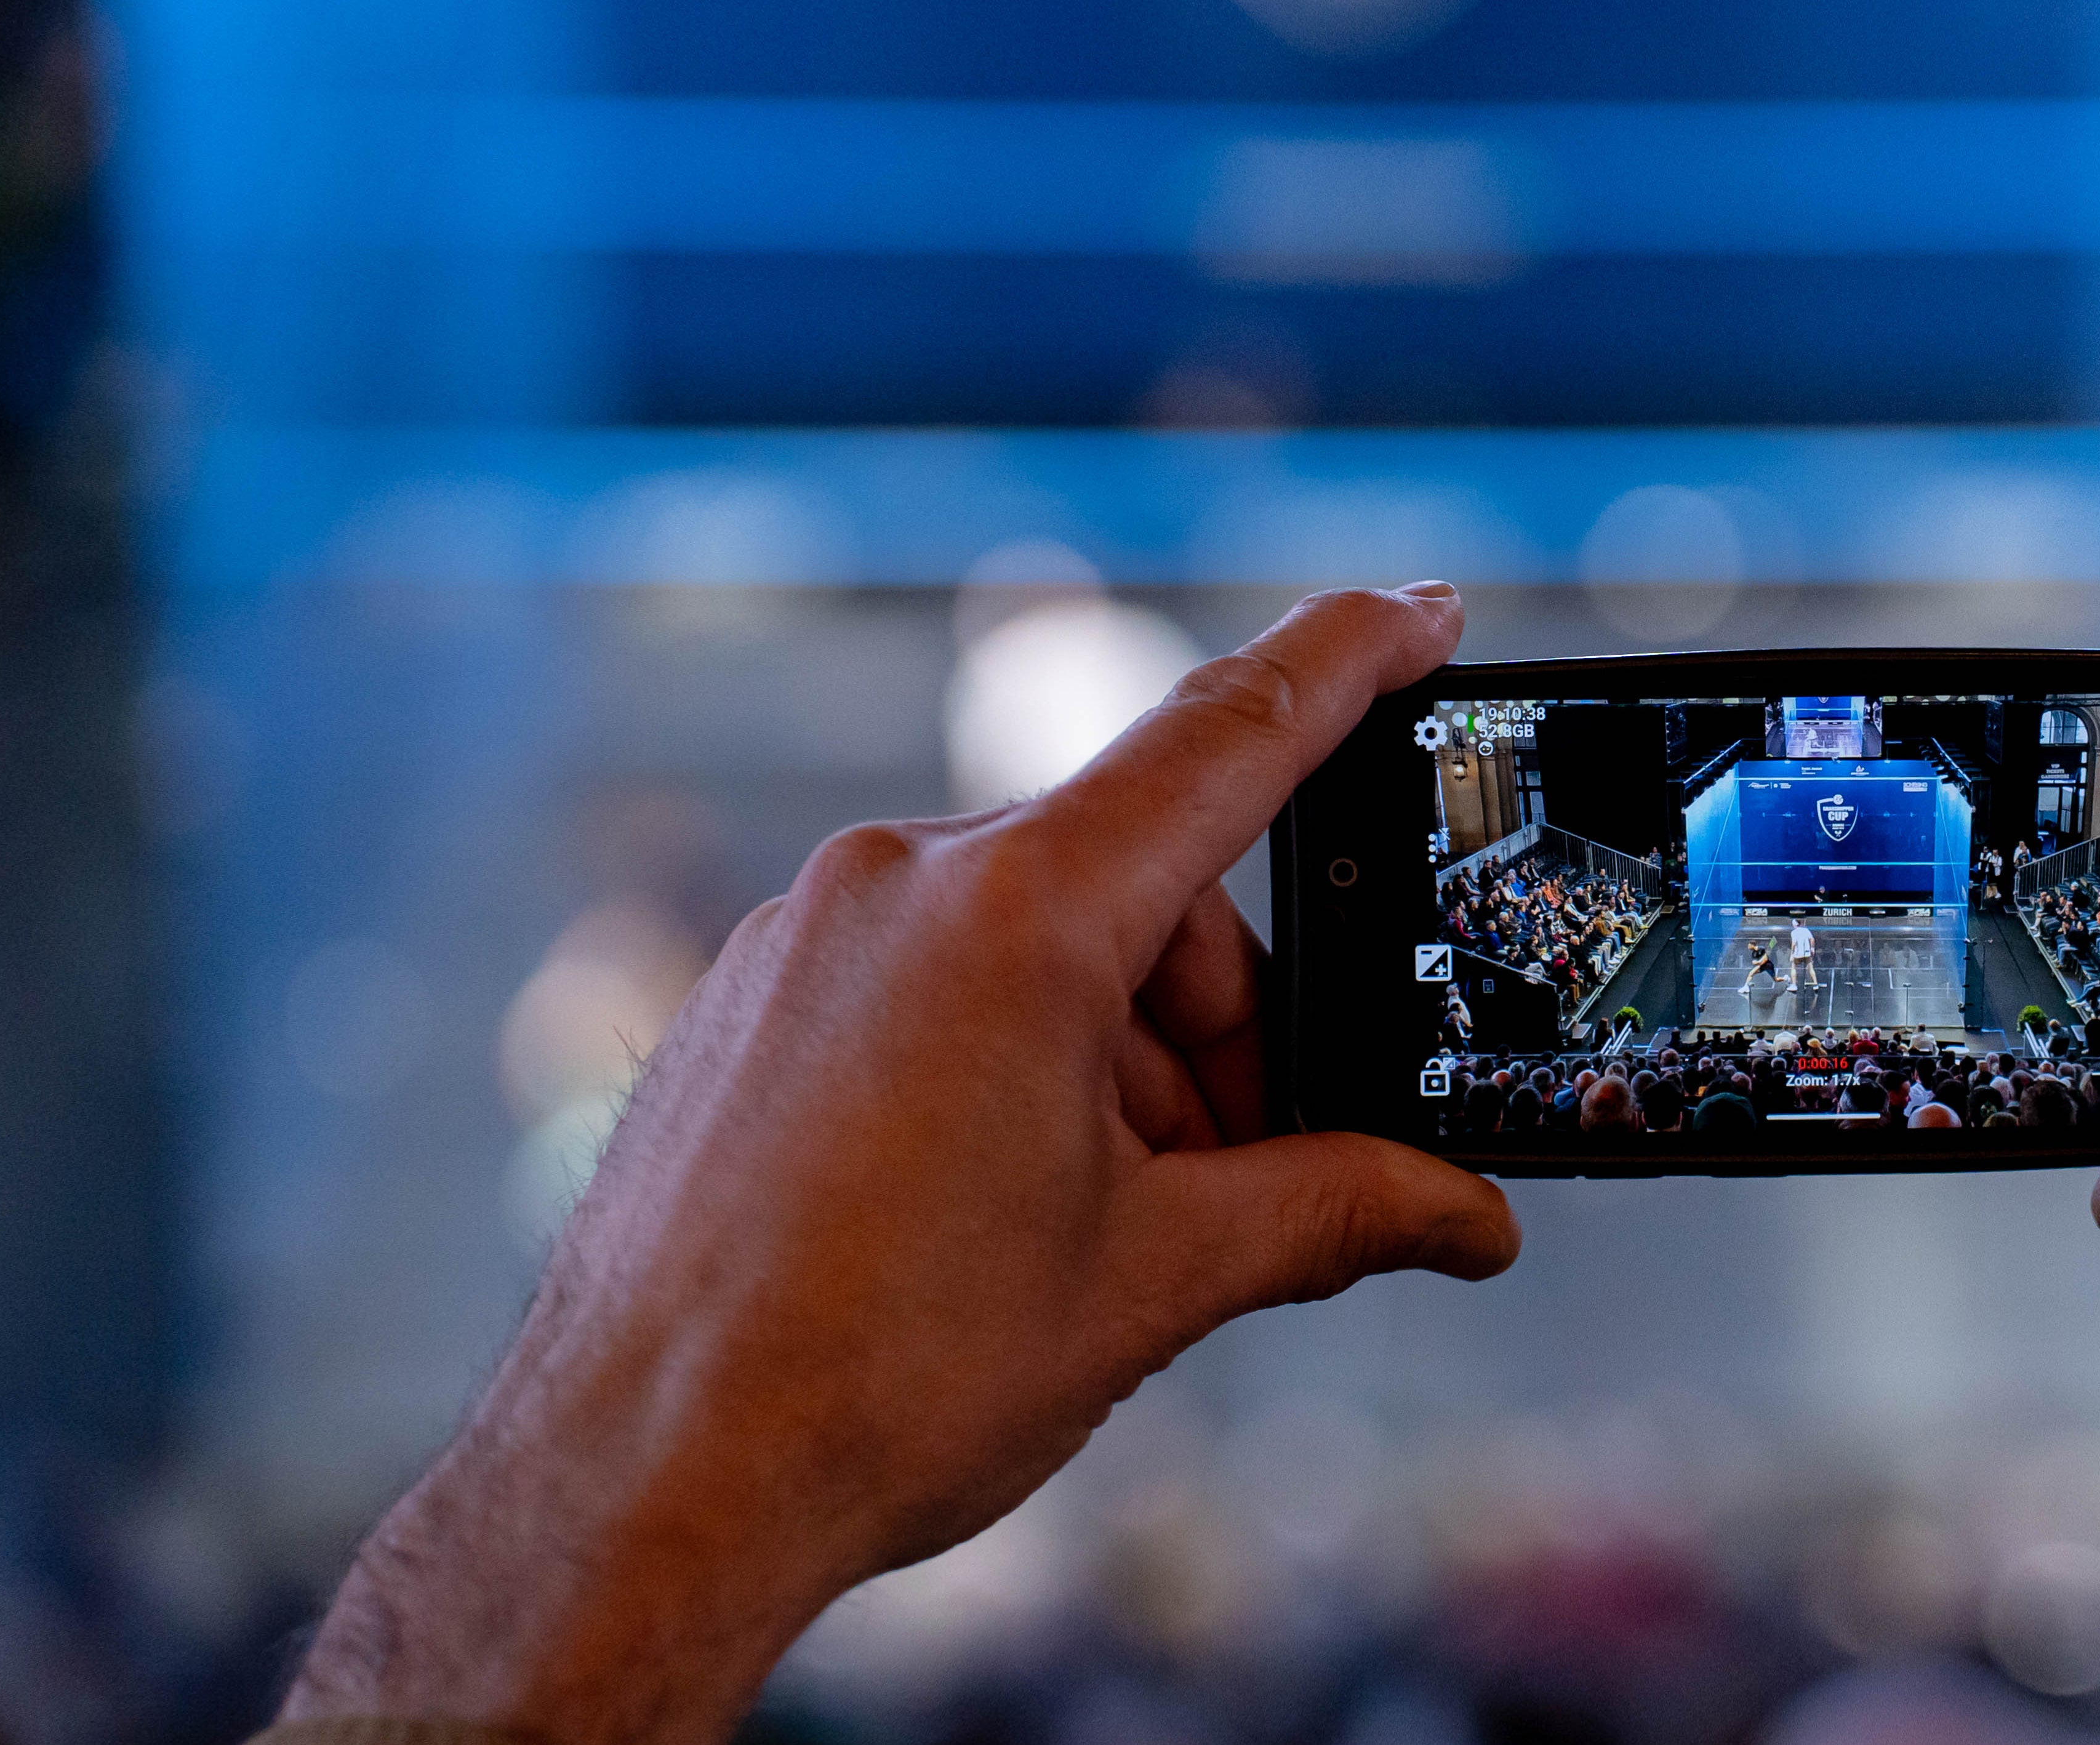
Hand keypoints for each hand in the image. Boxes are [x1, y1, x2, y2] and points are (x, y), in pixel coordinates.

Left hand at [282, 585, 1518, 1744]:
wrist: (635, 1490)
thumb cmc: (877, 1383)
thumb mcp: (1153, 1283)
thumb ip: (1329, 1212)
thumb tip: (1464, 1218)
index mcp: (1016, 921)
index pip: (1227, 738)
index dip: (1345, 661)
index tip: (1422, 609)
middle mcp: (900, 887)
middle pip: (1143, 890)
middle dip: (1222, 1026)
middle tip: (1245, 1176)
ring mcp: (808, 936)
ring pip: (1037, 943)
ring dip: (1118, 1061)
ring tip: (1106, 1231)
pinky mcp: (754, 998)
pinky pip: (932, 980)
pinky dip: (1012, 1061)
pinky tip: (1001, 1208)